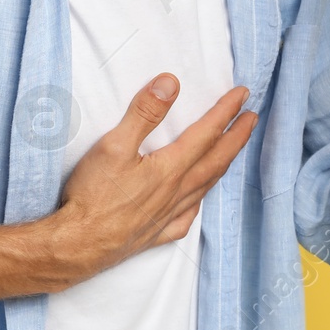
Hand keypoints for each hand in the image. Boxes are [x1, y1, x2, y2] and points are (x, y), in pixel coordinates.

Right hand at [55, 73, 255, 277]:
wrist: (76, 246)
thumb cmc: (92, 196)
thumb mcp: (114, 145)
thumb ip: (144, 113)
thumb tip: (170, 83)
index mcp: (170, 168)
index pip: (206, 133)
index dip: (226, 111)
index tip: (243, 94)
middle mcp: (176, 193)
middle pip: (216, 160)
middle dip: (237, 137)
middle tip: (252, 119)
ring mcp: (167, 216)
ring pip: (205, 187)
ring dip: (223, 165)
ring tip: (232, 152)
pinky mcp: (154, 235)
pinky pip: (186, 218)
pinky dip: (197, 203)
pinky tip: (196, 202)